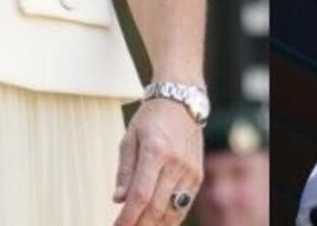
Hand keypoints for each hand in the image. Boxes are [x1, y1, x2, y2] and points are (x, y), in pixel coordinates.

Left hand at [113, 99, 204, 225]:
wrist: (182, 102)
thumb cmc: (152, 119)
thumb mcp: (130, 139)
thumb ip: (125, 171)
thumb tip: (118, 199)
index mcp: (156, 152)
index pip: (140, 195)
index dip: (127, 217)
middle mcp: (176, 164)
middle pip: (156, 208)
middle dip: (139, 225)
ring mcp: (190, 171)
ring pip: (173, 211)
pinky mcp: (198, 175)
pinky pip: (184, 205)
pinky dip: (170, 219)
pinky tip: (157, 222)